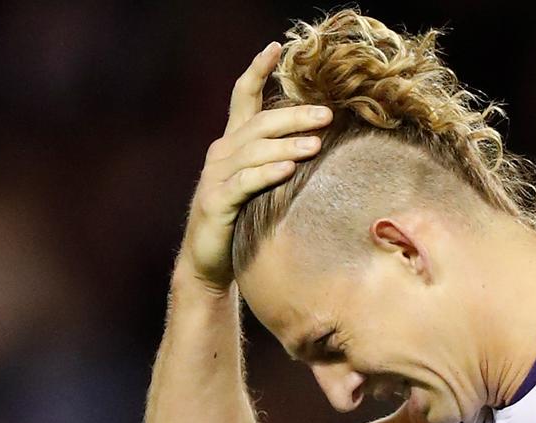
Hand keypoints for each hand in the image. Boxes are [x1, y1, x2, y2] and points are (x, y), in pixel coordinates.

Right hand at [180, 41, 332, 290]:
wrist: (208, 263)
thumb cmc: (241, 222)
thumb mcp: (259, 185)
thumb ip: (277, 160)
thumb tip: (319, 142)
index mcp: (232, 144)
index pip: (244, 97)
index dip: (258, 70)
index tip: (276, 46)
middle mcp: (222, 154)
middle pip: (259, 123)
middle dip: (294, 116)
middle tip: (327, 114)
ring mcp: (216, 177)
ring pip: (255, 151)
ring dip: (287, 145)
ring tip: (317, 144)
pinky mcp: (217, 202)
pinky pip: (246, 183)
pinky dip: (267, 174)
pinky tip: (289, 170)